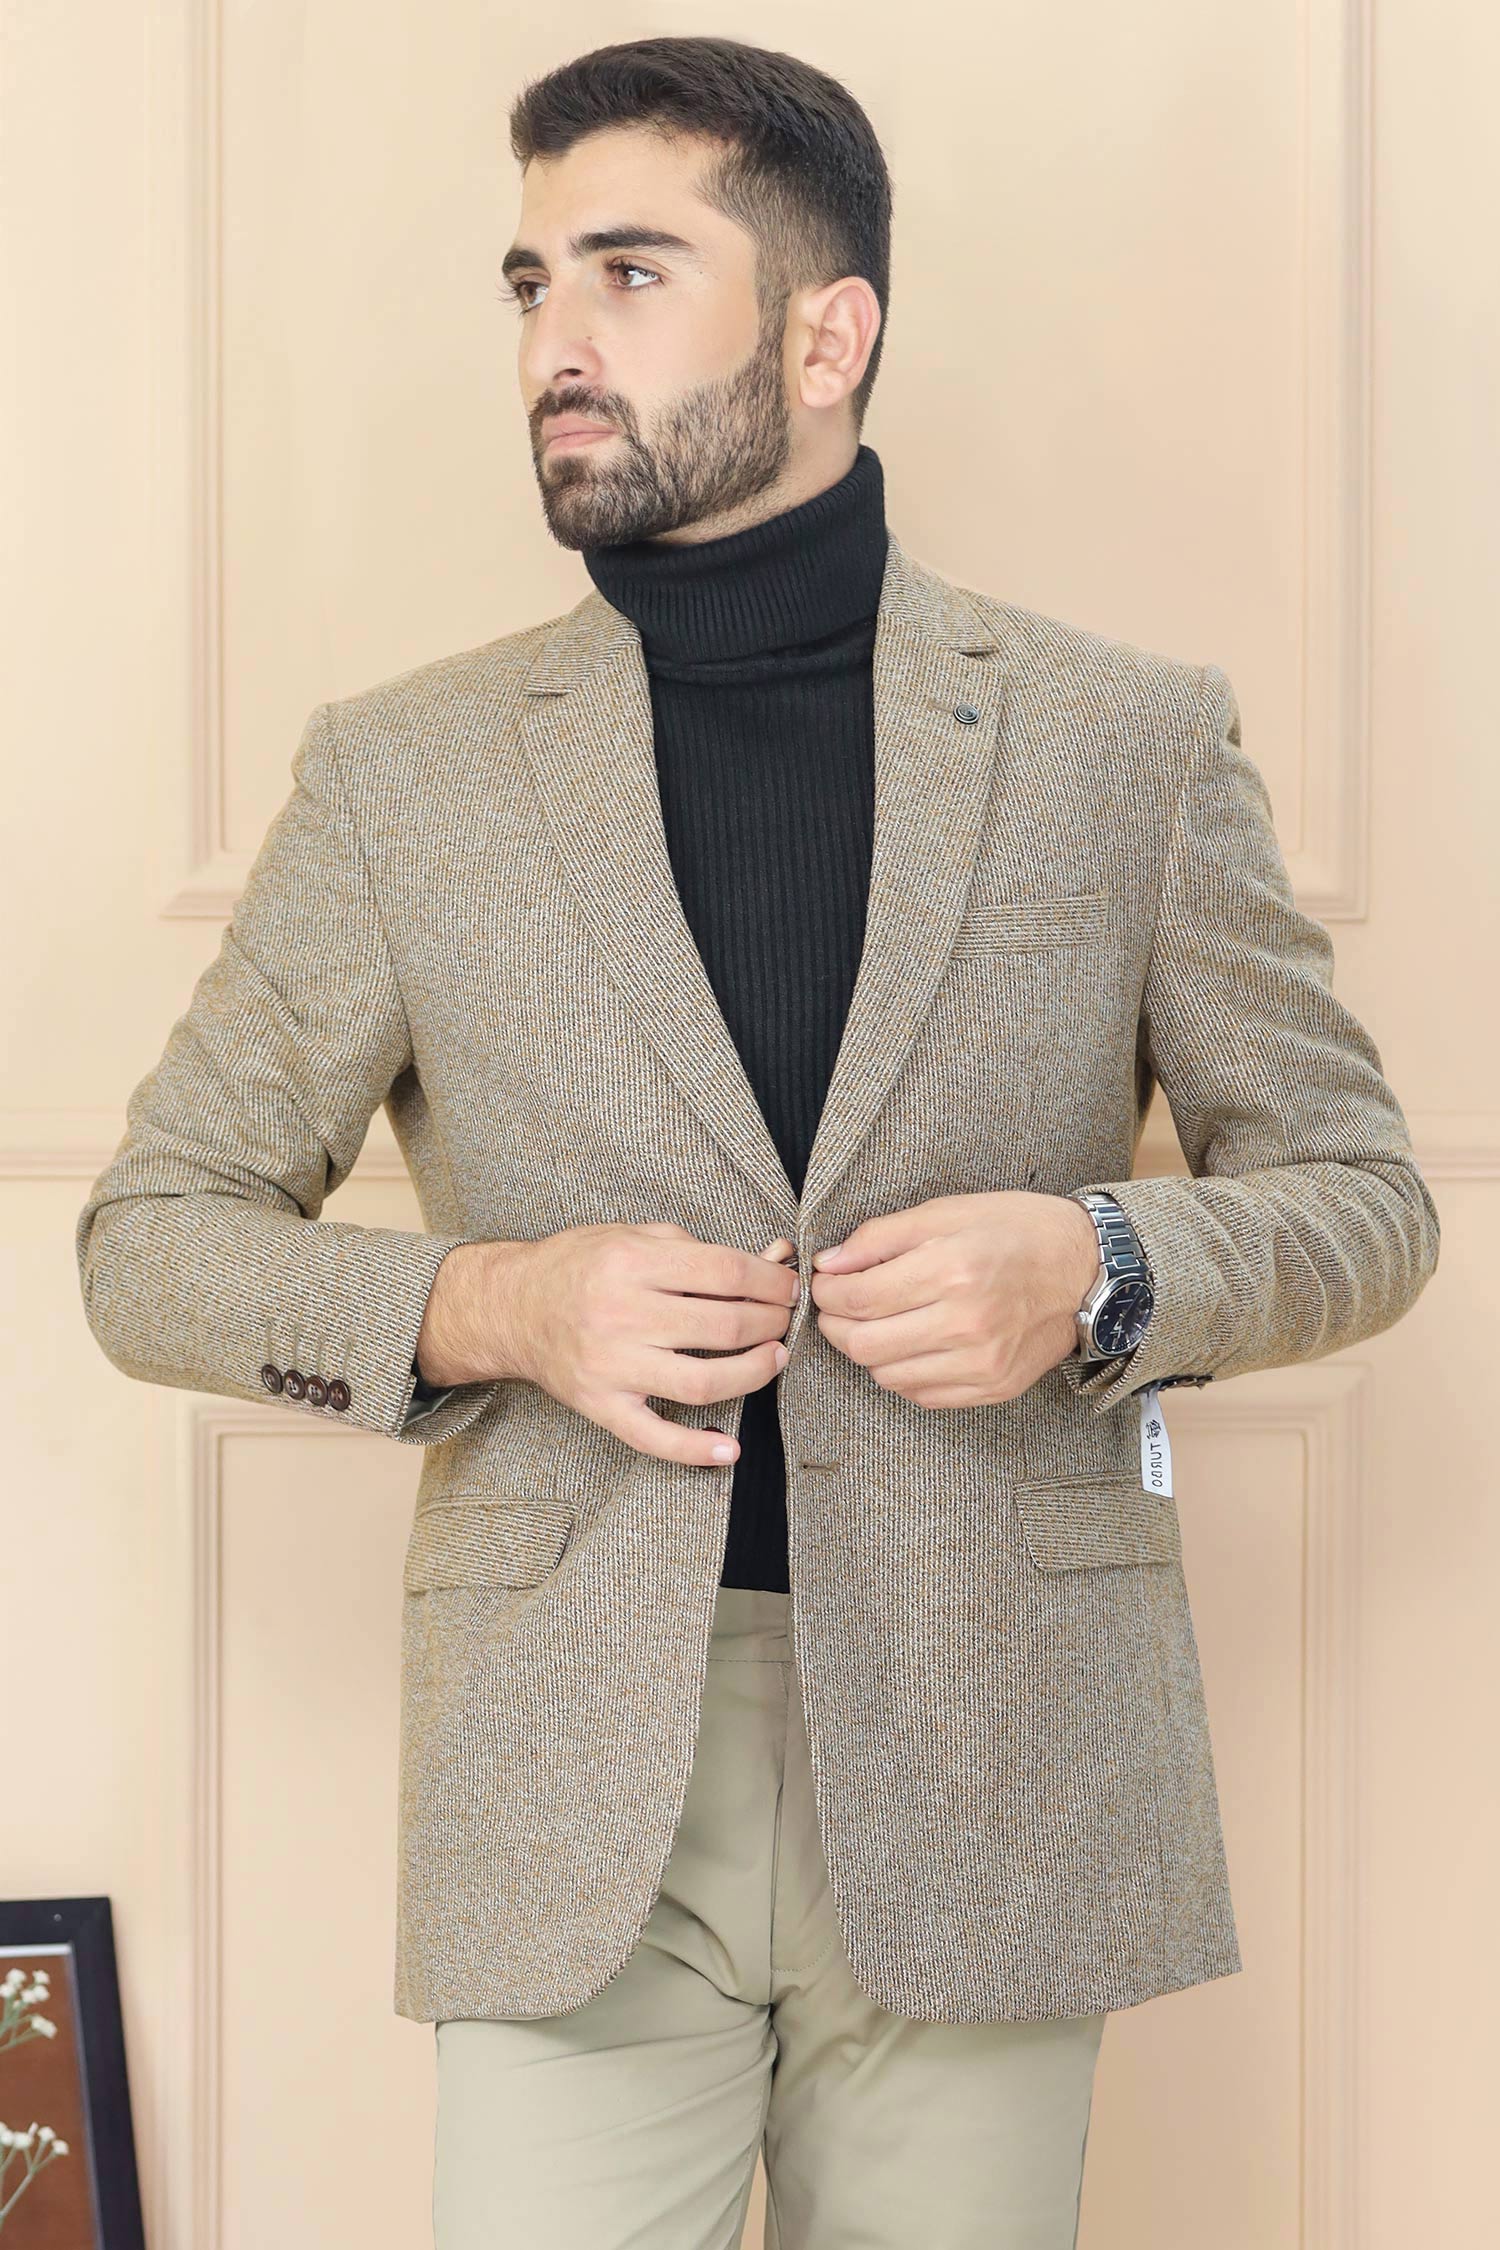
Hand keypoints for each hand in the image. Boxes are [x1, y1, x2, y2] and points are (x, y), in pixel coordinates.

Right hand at [419, 1225, 800, 1467]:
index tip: (788, 1286)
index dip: (769, 1281)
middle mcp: (621, 1315)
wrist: (512, 1307)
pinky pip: (653, 1438)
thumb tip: (771, 1259)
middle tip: (785, 1319)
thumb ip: (698, 1249)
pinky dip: (695, 1450)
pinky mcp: (600, 1405)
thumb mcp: (632, 1236)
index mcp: (631, 1263)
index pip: (723, 1272)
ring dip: (754, 1374)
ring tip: (775, 1358)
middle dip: (770, 1322)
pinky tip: (730, 1449)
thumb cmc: (579, 1266)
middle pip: (723, 1326)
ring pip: (702, 1383)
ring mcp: (611, 1366)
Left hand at [807, 1192, 1099, 1406]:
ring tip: (876, 1322)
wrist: (1088, 1270)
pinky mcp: (992, 1388)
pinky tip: (909, 1344)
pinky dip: (901, 1372)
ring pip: (886, 1375)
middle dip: (836, 1324)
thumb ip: (880, 1237)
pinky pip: (920, 1394)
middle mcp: (966, 1324)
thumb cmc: (1018, 1231)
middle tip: (838, 1305)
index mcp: (952, 1270)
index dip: (826, 1292)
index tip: (824, 1282)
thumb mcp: (947, 1212)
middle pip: (863, 1344)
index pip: (859, 1298)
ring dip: (867, 1350)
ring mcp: (981, 1363)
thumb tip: (829, 1263)